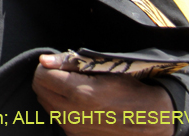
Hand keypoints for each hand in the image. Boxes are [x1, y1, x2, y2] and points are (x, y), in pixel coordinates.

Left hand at [33, 53, 173, 135]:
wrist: (149, 120)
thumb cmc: (128, 89)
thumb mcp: (103, 69)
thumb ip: (70, 63)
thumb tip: (44, 60)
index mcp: (81, 93)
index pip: (42, 76)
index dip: (46, 67)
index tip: (57, 65)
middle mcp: (73, 113)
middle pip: (39, 90)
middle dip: (46, 79)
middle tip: (61, 75)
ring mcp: (74, 128)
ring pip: (46, 104)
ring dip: (51, 93)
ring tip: (71, 88)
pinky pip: (56, 118)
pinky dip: (60, 108)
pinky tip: (76, 104)